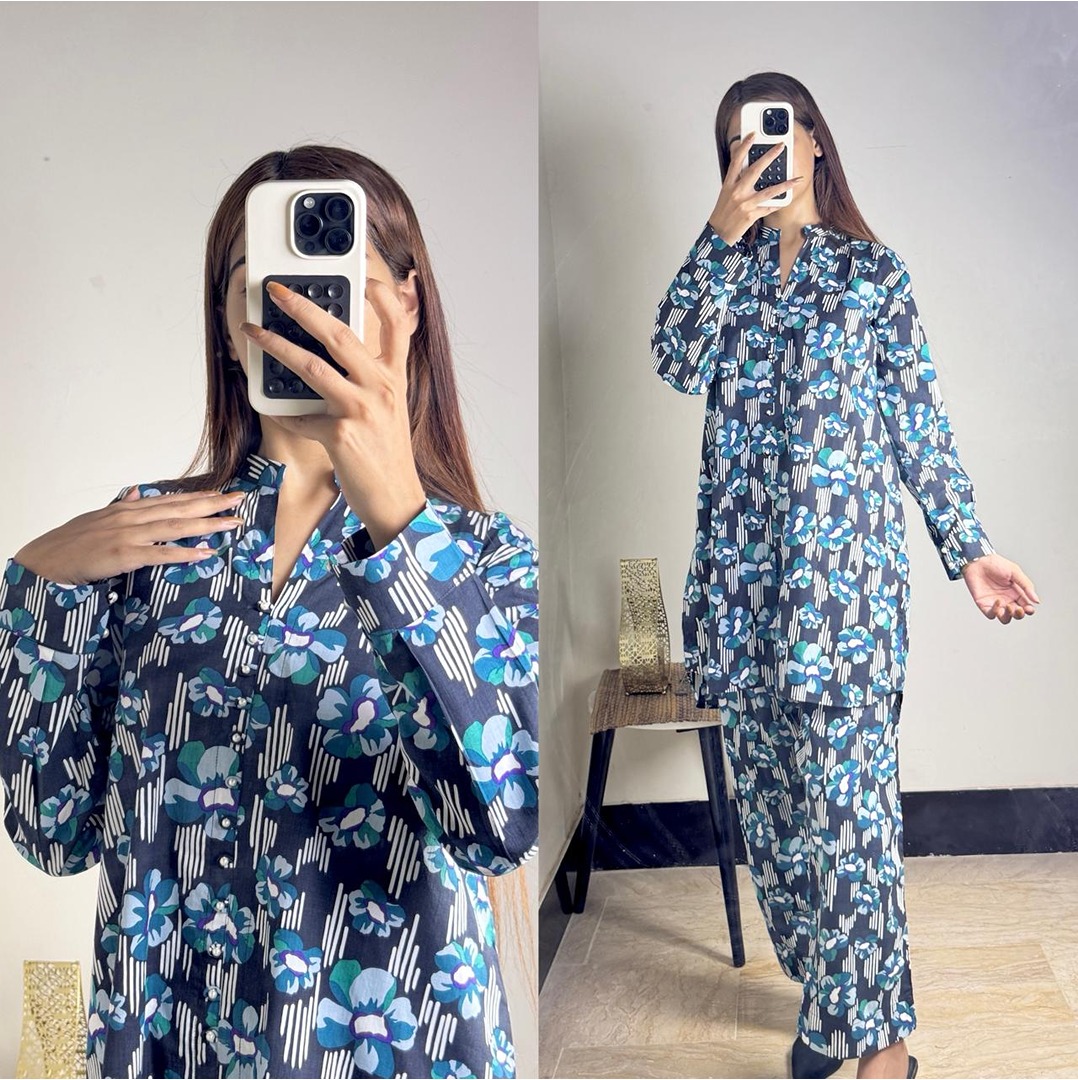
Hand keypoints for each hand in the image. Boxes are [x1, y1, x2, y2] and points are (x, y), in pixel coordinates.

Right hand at [13, 487, 243, 586]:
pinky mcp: (124, 555)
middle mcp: (133, 517)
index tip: (225, 492)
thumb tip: (139, 491)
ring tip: (232, 523)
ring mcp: (129, 535)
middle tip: (241, 500)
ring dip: (207, 524)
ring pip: (176, 527)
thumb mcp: (101, 518)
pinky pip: (160, 554)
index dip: (201, 496)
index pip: (173, 499)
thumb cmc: (74, 541)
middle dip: (213, 504)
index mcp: (131, 509)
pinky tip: (205, 552)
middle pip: (181, 508)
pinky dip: (184, 552)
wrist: (47, 559)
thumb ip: (125, 506)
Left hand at [240, 279, 425, 551]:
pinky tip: (279, 412)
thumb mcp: (390, 411)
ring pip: (312, 366)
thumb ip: (370, 382)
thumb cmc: (389, 457)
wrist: (397, 500)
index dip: (382, 296)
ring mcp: (361, 410)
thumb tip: (333, 360)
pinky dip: (286, 415)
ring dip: (275, 346)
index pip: (397, 326)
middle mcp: (381, 388)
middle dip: (303, 308)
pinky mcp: (341, 435)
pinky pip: (301, 417)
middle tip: (278, 292)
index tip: (363, 277)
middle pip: (340, 334)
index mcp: (394, 379)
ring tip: (253, 333)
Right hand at [709, 132, 803, 245]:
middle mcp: (736, 192)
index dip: (744, 147)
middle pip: (754, 170)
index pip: (736, 162)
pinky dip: (775, 204)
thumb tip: (751, 171)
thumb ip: (737, 182)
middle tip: (780, 146)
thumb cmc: (722, 214)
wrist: (718, 234)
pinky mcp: (751, 215)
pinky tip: (782, 201)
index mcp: (728, 185)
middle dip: (769, 156)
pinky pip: (768, 208)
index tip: (752, 135)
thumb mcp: (726, 194)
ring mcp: (745, 204)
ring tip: (796, 180)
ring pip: (768, 192)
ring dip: (784, 185)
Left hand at [960, 553, 1039, 622]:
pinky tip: (997, 602)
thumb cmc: (996, 564)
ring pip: (1005, 618)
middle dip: (1019, 615)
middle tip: (1019, 609)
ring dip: (1008, 616)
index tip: (1029, 608)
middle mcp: (1007, 599)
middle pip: (1016, 615)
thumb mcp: (1015, 572)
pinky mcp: (984, 604)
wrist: (978, 561)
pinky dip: (995, 612)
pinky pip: (991, 614)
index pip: (1026, 606)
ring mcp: (996, 603)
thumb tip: (1036, 600)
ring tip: (1009, 607)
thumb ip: (1026, 586)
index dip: (1029, 610)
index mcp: (1017, 593)